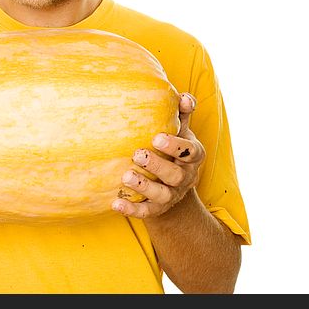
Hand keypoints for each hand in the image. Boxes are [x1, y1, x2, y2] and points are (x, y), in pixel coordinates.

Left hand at [112, 92, 204, 218]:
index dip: (175, 145)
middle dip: (157, 166)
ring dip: (144, 186)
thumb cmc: (174, 149)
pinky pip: (145, 212)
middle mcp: (185, 178)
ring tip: (126, 176)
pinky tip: (115, 203)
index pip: (190, 152)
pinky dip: (131, 209)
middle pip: (175, 175)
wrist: (173, 185)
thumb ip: (182, 114)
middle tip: (137, 154)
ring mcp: (171, 195)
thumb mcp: (181, 131)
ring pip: (162, 195)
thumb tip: (183, 96)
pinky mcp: (157, 209)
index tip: (156, 137)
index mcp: (193, 157)